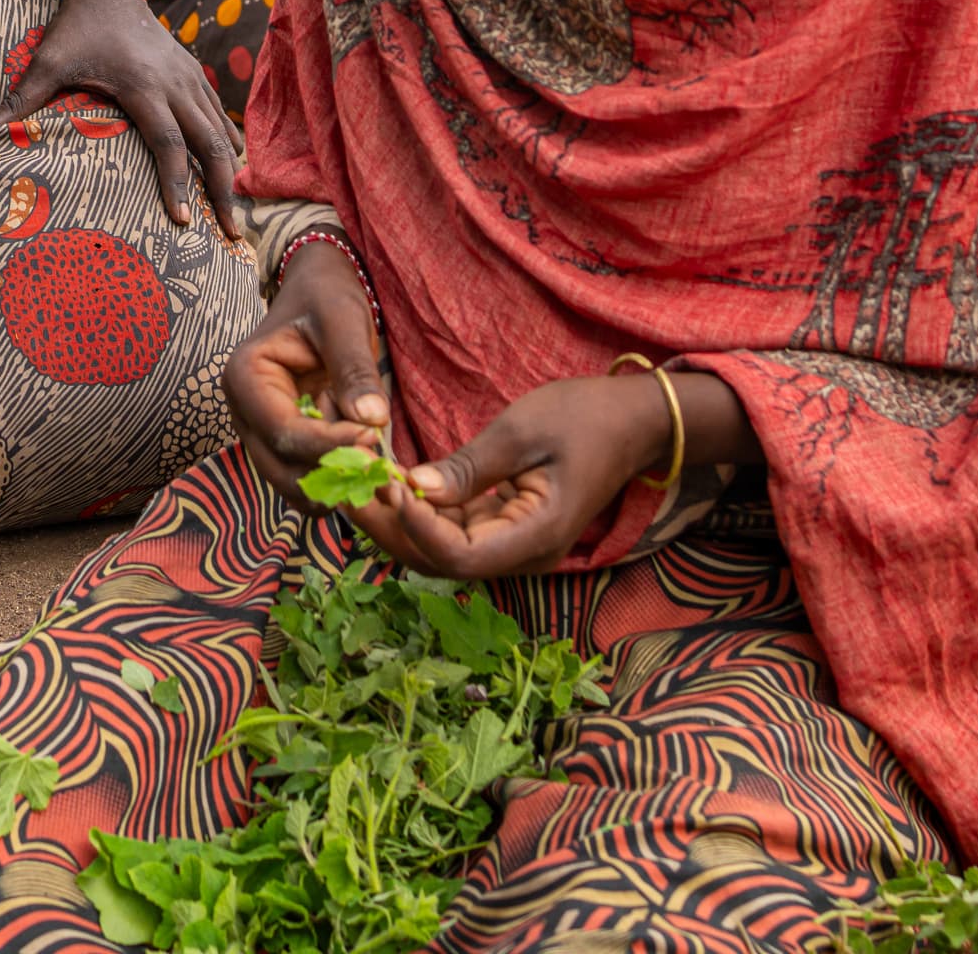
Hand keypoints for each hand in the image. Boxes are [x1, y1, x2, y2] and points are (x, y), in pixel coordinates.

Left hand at [11, 0, 244, 238]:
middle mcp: (175, 85)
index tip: (181, 220)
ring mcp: (190, 79)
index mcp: (143, 86)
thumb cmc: (75, 27)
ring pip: (221, 132)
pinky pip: (220, 115)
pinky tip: (232, 169)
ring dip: (229, 173)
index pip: (167, 143)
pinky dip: (228, 144)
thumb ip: (19, 101)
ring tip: (233, 214)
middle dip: (221, 190)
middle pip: (210, 145)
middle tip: (230, 233)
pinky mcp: (194, 75)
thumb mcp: (47, 62)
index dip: (175, 183)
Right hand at [222, 240, 391, 500]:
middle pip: (280, 467)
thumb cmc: (326, 298)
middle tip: (381, 478)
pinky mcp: (283, 441)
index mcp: (245, 376)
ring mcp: (260, 430)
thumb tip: (372, 421)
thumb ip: (354, 370)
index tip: (372, 440)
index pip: (282, 430)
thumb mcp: (343, 322)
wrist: (318, 292)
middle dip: (331, 478)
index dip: (327, 445)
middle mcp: (243, 411)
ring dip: (334, 488)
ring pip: (290, 481)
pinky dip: (336, 483)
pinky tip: (370, 476)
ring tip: (380, 481)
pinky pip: (305, 475)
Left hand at [358, 368, 742, 581]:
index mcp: (537, 536)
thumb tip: (414, 489)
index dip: (417, 528)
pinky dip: (419, 510)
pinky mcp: (503, 526)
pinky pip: (453, 530)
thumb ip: (470, 467)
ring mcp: (513, 543)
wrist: (633, 421)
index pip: (461, 557)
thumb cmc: (585, 416)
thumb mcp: (524, 431)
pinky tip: (387, 483)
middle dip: (390, 529)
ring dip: (397, 521)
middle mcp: (523, 553)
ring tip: (354, 485)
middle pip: (443, 561)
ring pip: (442, 549)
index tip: (386, 485)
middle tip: (345, 490)